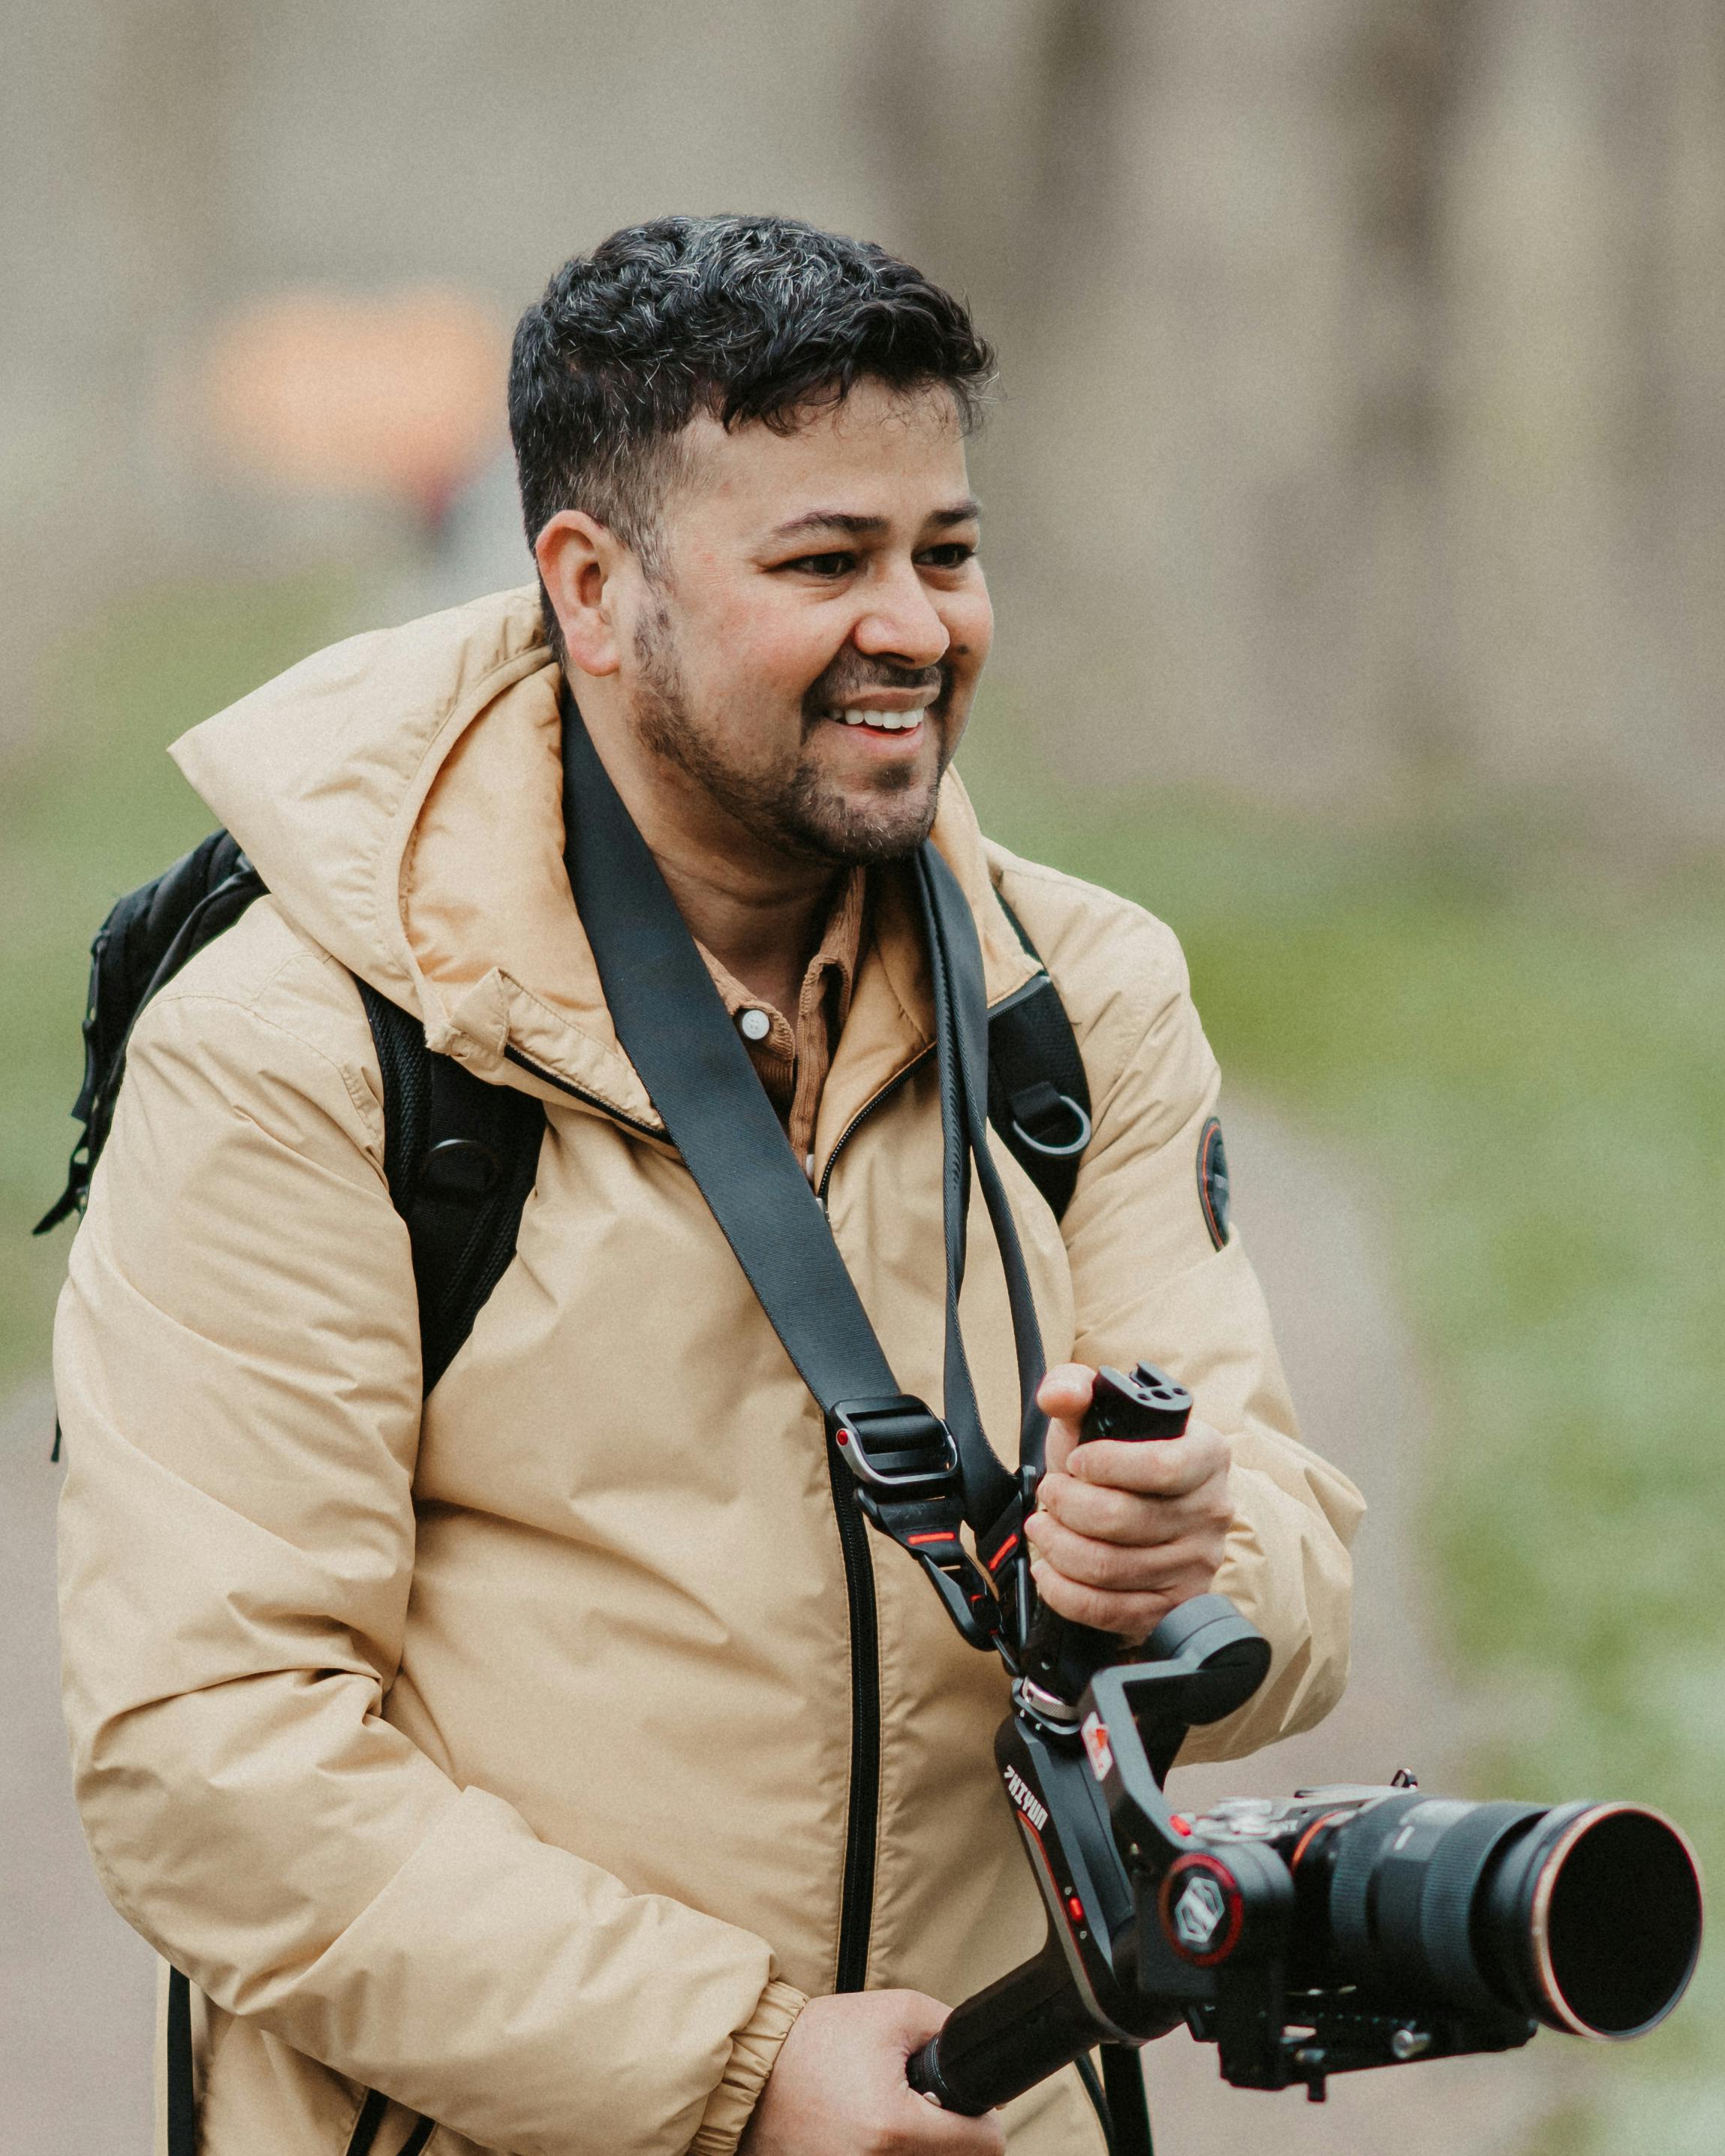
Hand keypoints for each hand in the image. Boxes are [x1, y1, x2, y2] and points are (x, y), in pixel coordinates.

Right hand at [739, 1991, 1003, 2155]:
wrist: (753, 2070)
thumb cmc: (822, 2038)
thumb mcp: (897, 2012)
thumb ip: (951, 2036)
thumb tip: (988, 2081)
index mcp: (894, 2128)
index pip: (986, 2148)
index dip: (984, 2120)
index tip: (967, 2105)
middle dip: (949, 2134)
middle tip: (921, 2105)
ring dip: (923, 2147)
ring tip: (892, 2115)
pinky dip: (891, 2155)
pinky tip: (872, 2133)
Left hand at [1024, 1363, 1232, 1644]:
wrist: (1133, 1509)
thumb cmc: (1114, 1461)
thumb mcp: (1094, 1414)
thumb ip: (1073, 1388)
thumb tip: (1060, 1395)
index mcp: (1207, 1454)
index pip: (1163, 1465)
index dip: (1107, 1465)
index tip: (1075, 1461)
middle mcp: (1212, 1511)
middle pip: (1124, 1519)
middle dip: (1067, 1505)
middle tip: (1048, 1494)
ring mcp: (1197, 1564)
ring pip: (1110, 1567)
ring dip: (1058, 1546)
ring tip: (1042, 1526)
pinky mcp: (1173, 1606)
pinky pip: (1111, 1611)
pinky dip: (1065, 1592)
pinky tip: (1049, 1569)